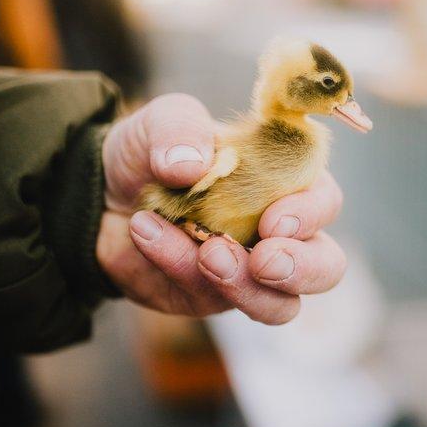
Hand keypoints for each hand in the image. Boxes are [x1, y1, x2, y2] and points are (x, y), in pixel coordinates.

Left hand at [96, 94, 346, 323]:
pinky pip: (208, 299)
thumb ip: (179, 128)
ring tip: (207, 256)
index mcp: (287, 181)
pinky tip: (147, 233)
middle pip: (326, 266)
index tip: (273, 219)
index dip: (310, 214)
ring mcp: (250, 272)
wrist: (100, 191)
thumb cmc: (154, 151)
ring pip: (281, 305)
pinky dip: (179, 268)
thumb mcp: (163, 121)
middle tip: (264, 261)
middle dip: (302, 269)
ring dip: (248, 289)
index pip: (325, 201)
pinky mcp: (211, 298)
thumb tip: (191, 166)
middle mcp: (280, 233)